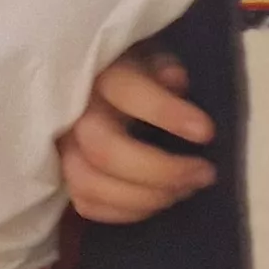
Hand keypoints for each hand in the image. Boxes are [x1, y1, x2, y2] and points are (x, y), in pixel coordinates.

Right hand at [59, 48, 216, 225]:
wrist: (92, 86)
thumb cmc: (133, 72)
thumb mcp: (150, 56)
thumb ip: (163, 67)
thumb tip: (174, 81)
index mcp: (100, 75)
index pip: (126, 91)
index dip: (165, 113)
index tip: (206, 132)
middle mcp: (73, 113)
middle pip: (104, 151)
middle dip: (161, 170)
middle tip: (204, 173)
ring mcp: (62, 146)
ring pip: (90, 184)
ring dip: (145, 197)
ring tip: (184, 190)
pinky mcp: (63, 173)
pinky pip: (86, 204)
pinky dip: (126, 212)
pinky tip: (157, 201)